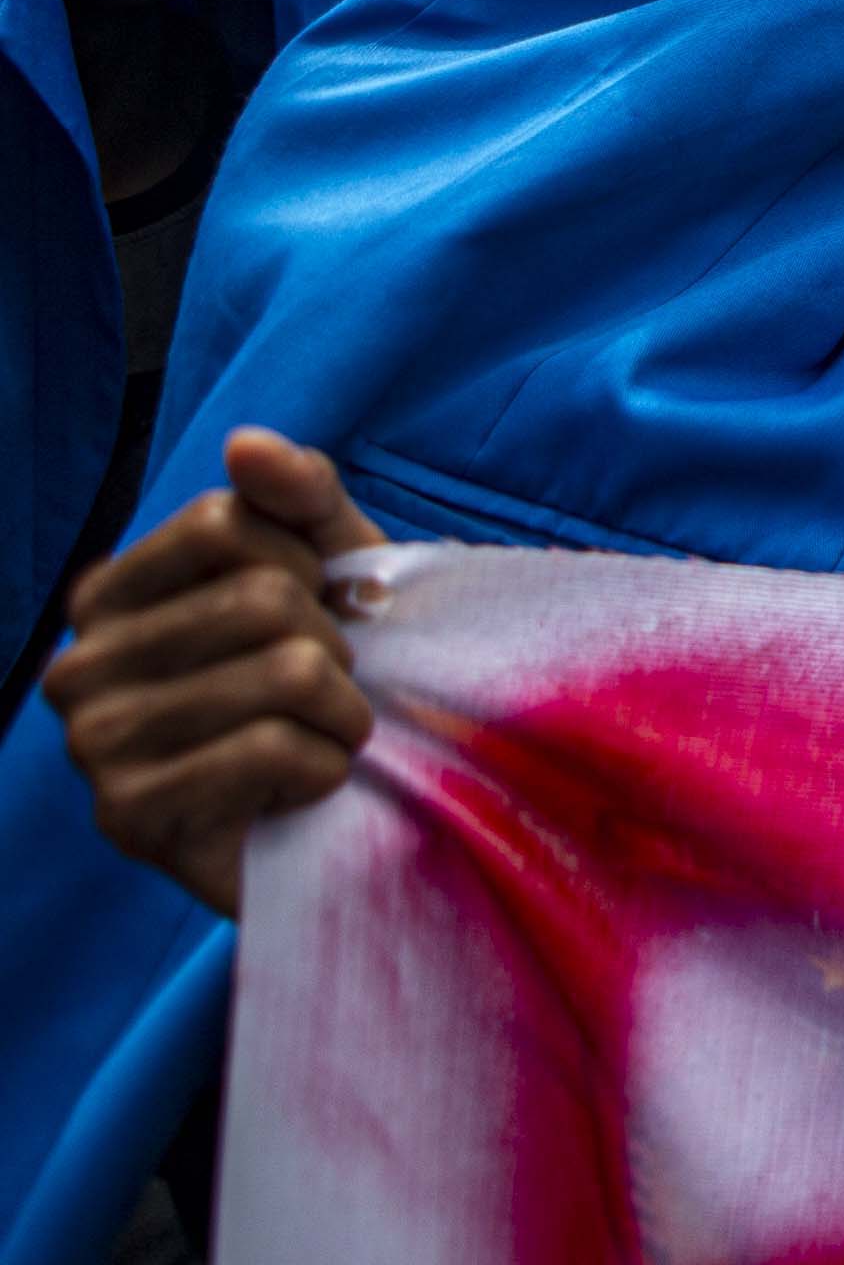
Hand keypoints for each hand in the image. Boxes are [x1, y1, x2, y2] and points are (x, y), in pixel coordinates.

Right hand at [38, 432, 387, 918]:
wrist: (346, 821)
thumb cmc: (329, 683)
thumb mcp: (331, 570)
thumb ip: (298, 496)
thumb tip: (246, 443)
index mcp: (107, 596)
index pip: (224, 520)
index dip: (307, 564)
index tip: (317, 615)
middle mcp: (77, 666)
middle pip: (261, 599)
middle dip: (336, 649)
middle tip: (327, 696)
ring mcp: (92, 745)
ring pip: (283, 673)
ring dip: (342, 714)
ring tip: (321, 742)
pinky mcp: (130, 819)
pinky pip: (273, 750)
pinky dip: (325, 770)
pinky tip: (302, 791)